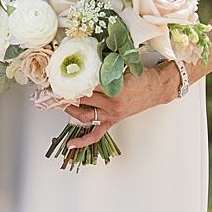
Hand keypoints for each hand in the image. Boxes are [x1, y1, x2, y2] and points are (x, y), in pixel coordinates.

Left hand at [65, 62, 179, 148]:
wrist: (158, 87)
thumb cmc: (142, 76)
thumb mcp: (120, 68)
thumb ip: (101, 69)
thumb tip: (81, 67)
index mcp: (113, 88)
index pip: (83, 85)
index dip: (68, 81)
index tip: (56, 77)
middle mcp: (111, 103)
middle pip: (81, 99)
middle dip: (65, 94)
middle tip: (53, 88)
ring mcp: (112, 114)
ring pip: (84, 115)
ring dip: (69, 110)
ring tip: (58, 103)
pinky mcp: (114, 121)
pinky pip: (97, 134)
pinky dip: (84, 140)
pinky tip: (72, 144)